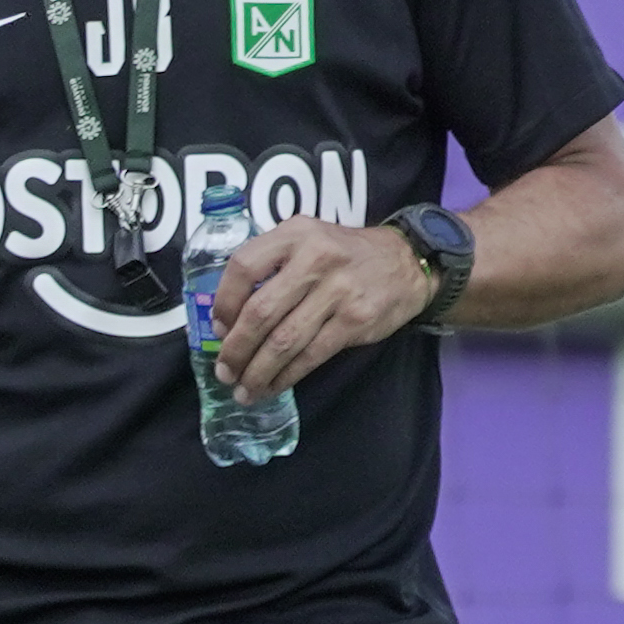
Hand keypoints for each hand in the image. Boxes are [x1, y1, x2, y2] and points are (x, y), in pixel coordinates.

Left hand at [206, 218, 436, 396]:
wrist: (406, 262)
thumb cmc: (345, 255)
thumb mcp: (308, 240)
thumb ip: (273, 265)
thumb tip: (229, 320)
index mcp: (296, 234)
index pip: (244, 266)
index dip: (224, 302)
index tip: (218, 328)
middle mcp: (316, 258)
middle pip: (261, 311)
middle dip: (236, 349)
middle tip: (225, 371)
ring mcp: (338, 290)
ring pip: (285, 340)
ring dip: (258, 371)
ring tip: (244, 389)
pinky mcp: (355, 320)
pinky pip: (311, 355)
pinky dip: (287, 376)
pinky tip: (274, 386)